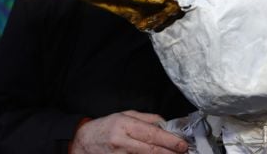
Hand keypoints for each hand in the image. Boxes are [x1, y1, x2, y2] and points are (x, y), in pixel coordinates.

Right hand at [70, 110, 188, 153]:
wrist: (82, 142)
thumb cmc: (105, 127)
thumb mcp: (124, 115)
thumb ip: (147, 119)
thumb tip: (166, 124)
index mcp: (124, 125)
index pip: (152, 134)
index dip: (169, 140)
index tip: (182, 144)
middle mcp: (121, 142)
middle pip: (151, 150)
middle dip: (170, 152)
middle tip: (183, 151)